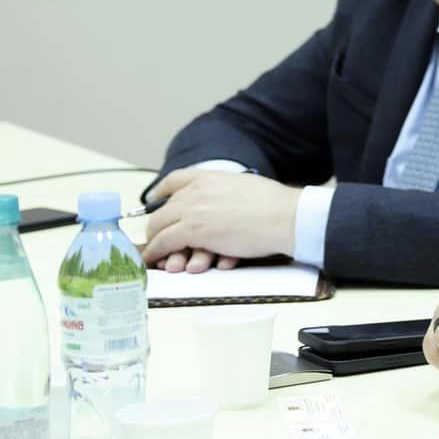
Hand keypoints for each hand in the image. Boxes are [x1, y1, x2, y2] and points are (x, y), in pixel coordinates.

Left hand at [141, 169, 299, 270]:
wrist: (286, 218)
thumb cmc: (276, 206)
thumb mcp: (245, 187)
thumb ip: (226, 192)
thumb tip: (223, 201)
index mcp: (210, 178)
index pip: (175, 180)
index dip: (160, 192)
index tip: (154, 199)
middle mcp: (196, 192)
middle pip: (162, 209)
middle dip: (155, 226)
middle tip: (156, 237)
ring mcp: (191, 211)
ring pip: (158, 228)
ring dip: (153, 243)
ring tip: (152, 255)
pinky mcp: (192, 232)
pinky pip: (162, 244)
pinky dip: (155, 253)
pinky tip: (154, 260)